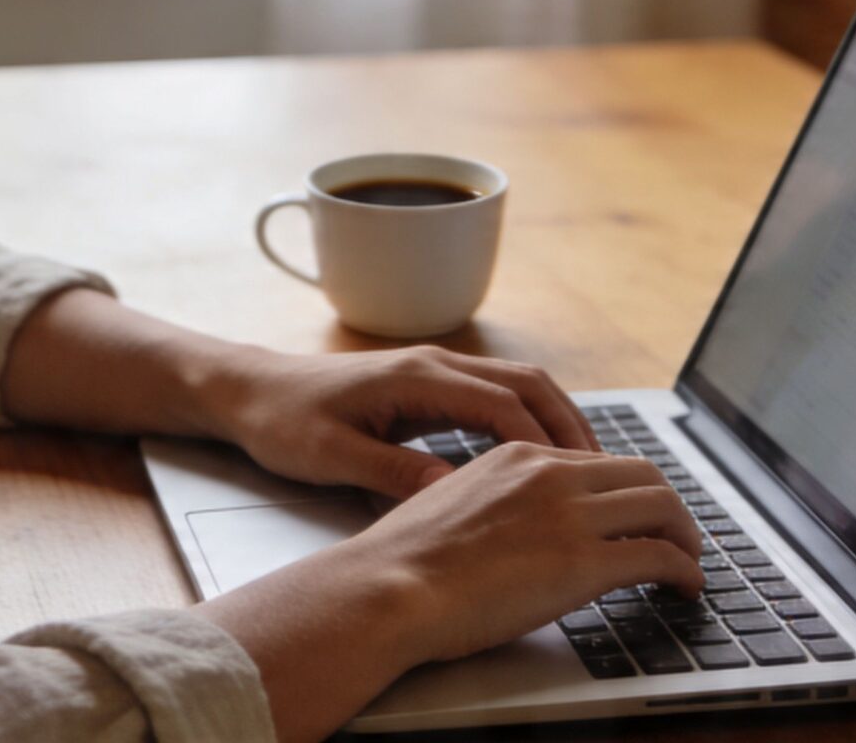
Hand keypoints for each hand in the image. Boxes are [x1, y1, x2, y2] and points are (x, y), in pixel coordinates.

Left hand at [201, 345, 597, 499]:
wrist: (247, 390)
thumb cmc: (282, 422)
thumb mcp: (331, 456)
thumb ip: (391, 473)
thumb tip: (451, 491)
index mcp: (415, 378)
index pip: (503, 406)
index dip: (547, 445)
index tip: (581, 483)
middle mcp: (433, 364)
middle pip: (527, 385)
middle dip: (571, 428)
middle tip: (608, 478)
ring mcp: (432, 370)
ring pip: (517, 386)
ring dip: (555, 423)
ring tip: (589, 473)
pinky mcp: (426, 385)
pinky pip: (495, 396)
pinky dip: (528, 422)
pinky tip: (540, 460)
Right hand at [339, 442, 704, 666]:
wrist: (389, 587)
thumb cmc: (404, 561)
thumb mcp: (451, 504)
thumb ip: (493, 502)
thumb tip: (512, 528)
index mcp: (516, 455)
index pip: (597, 461)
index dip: (628, 490)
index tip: (636, 516)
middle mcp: (549, 474)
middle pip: (643, 475)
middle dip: (669, 508)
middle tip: (677, 539)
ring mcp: (570, 515)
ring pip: (663, 509)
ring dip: (686, 538)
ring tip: (689, 565)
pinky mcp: (584, 562)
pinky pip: (660, 557)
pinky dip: (685, 572)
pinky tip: (684, 589)